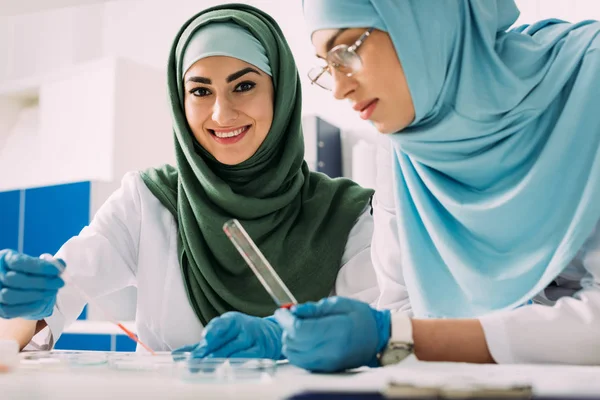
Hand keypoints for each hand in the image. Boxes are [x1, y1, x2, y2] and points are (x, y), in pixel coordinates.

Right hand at [0, 250, 64, 319]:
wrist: (14, 286)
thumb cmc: (26, 271)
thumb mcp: (33, 263)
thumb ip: (47, 263)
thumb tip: (61, 264)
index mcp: (4, 258)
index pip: (18, 262)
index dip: (39, 267)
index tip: (57, 270)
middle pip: (15, 280)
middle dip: (41, 282)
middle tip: (60, 283)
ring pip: (11, 296)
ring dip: (35, 295)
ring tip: (52, 291)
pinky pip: (11, 310)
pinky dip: (29, 306)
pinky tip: (43, 301)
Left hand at [172, 312, 282, 359]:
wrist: (270, 335)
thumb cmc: (242, 334)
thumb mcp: (224, 332)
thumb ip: (202, 344)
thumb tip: (177, 354)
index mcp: (233, 320)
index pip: (221, 324)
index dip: (212, 332)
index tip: (202, 341)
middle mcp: (244, 327)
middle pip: (225, 340)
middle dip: (208, 351)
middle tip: (194, 361)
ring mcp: (254, 339)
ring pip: (236, 349)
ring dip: (221, 358)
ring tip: (207, 366)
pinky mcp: (261, 351)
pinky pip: (249, 357)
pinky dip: (238, 362)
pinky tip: (227, 367)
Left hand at [274, 296, 390, 371]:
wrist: (378, 339)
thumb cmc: (361, 318)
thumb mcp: (340, 304)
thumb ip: (315, 308)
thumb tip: (293, 311)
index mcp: (336, 331)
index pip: (299, 329)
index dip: (285, 319)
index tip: (281, 311)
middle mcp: (331, 350)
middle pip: (293, 343)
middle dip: (286, 328)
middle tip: (290, 317)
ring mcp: (328, 362)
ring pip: (294, 355)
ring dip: (290, 341)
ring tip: (298, 329)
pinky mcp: (326, 369)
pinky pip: (301, 362)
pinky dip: (296, 351)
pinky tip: (303, 340)